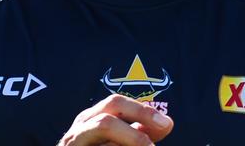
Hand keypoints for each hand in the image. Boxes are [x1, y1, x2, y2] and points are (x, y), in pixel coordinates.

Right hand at [58, 94, 173, 144]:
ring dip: (129, 142)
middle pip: (106, 120)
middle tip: (154, 145)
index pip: (116, 103)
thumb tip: (166, 123)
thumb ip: (138, 132)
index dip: (142, 111)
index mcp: (90, 119)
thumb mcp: (118, 141)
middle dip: (134, 130)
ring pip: (102, 133)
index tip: (166, 124)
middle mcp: (77, 131)